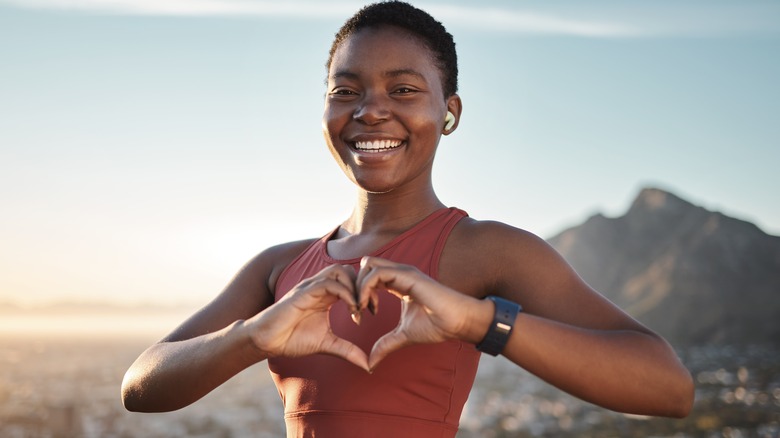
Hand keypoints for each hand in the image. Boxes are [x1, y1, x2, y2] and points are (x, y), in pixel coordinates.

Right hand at [250, 264, 368, 370]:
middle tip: (371, 308)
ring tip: (360, 309)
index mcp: (327, 295)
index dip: (367, 293)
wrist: (267, 341)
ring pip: (340, 271)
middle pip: (350, 270)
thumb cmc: (292, 339)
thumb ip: (347, 350)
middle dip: (365, 286)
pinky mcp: (303, 292)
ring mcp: (311, 287)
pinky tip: (351, 310)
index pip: (353, 281)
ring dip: (355, 287)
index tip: (374, 312)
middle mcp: (320, 286)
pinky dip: (345, 293)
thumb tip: (368, 365)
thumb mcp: (327, 344)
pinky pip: (329, 283)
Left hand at [355, 256, 487, 370]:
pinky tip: (369, 307)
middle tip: (357, 310)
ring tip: (361, 309)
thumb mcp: (403, 336)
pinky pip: (377, 273)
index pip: (369, 276)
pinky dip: (366, 289)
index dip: (359, 293)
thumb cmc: (436, 326)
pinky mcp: (407, 275)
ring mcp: (403, 271)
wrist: (457, 323)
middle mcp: (398, 273)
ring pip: (367, 265)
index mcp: (397, 282)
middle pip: (364, 265)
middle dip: (354, 285)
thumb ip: (385, 344)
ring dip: (358, 287)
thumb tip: (370, 363)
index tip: (360, 315)